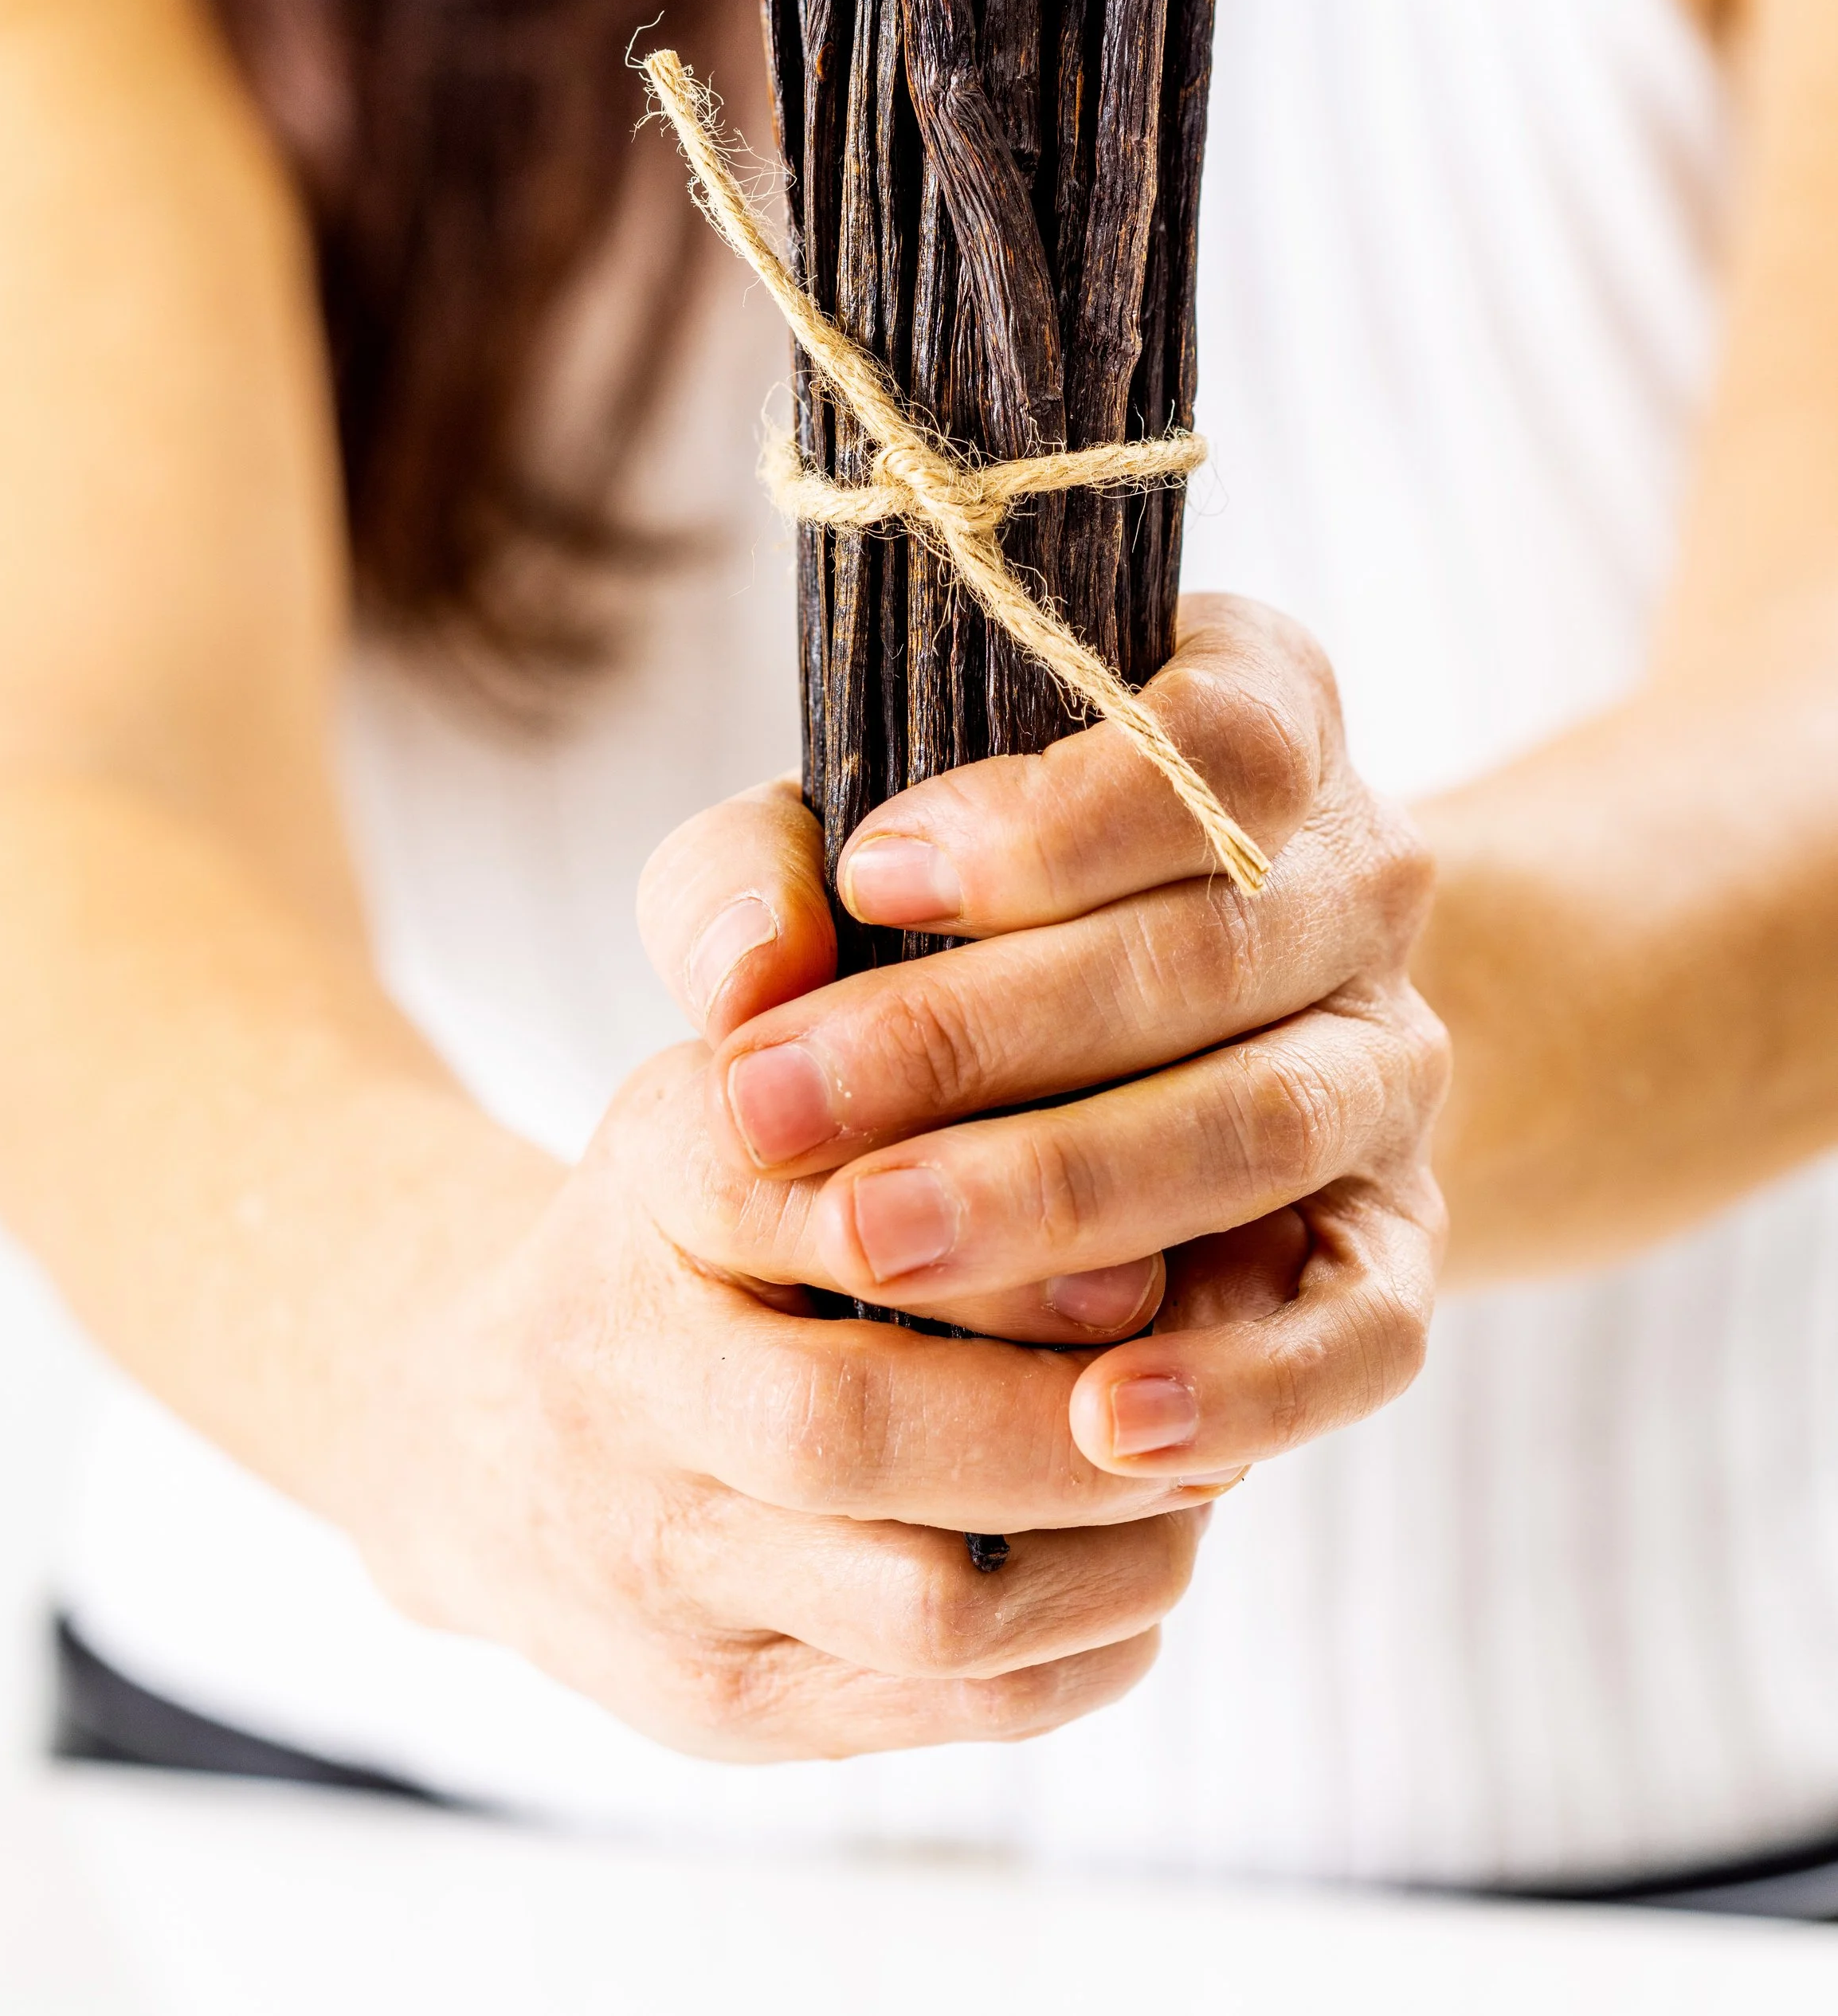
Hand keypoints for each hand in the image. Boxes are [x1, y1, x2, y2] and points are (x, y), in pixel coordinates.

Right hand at [344, 1034, 1214, 1763]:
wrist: (481, 1434)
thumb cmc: (683, 1227)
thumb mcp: (749, 1078)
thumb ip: (882, 1018)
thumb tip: (1069, 1026)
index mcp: (653, 1173)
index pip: (824, 1196)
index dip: (1007, 1247)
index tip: (1151, 1255)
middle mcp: (625, 1369)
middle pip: (854, 1426)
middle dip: (1075, 1423)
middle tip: (1221, 1387)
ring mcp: (660, 1557)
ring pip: (930, 1602)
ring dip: (1114, 1549)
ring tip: (1199, 1476)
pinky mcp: (717, 1700)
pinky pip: (949, 1706)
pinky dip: (1086, 1641)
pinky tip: (1132, 1564)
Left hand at [640, 594, 1447, 1486]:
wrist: (1156, 1038)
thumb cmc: (958, 913)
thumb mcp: (849, 847)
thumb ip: (757, 869)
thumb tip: (742, 972)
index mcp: (1261, 716)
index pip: (1211, 746)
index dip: (1052, 818)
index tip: (870, 876)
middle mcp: (1360, 883)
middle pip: (1205, 951)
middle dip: (973, 1036)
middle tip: (773, 1108)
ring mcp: (1390, 1066)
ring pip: (1261, 1123)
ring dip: (1065, 1192)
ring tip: (876, 1249)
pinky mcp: (1397, 1242)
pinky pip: (1361, 1326)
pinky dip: (1243, 1383)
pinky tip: (1102, 1425)